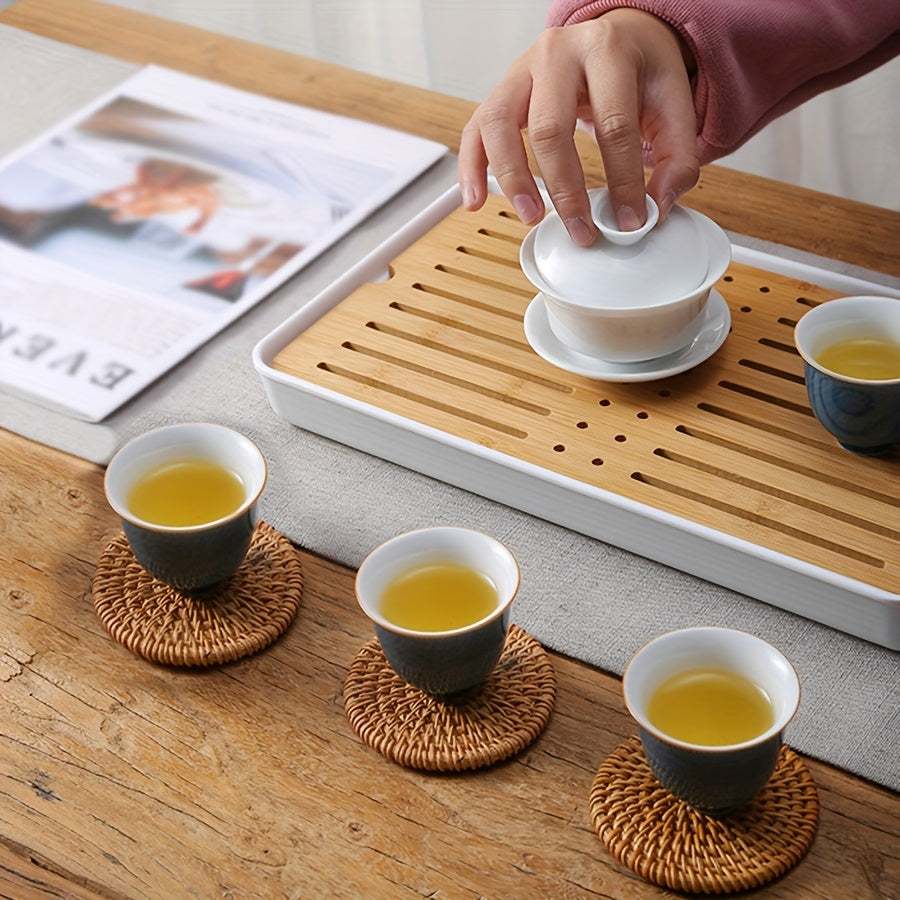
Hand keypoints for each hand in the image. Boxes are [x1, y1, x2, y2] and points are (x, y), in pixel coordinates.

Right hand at [459, 9, 697, 245]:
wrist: (618, 35)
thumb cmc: (640, 71)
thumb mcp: (674, 102)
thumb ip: (676, 155)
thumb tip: (658, 205)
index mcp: (607, 50)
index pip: (613, 124)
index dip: (623, 180)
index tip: (629, 221)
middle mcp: (557, 53)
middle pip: (550, 129)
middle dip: (566, 190)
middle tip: (582, 230)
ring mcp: (521, 70)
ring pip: (500, 126)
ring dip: (513, 180)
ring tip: (532, 216)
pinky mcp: (501, 91)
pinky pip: (475, 130)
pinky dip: (471, 168)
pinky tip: (476, 201)